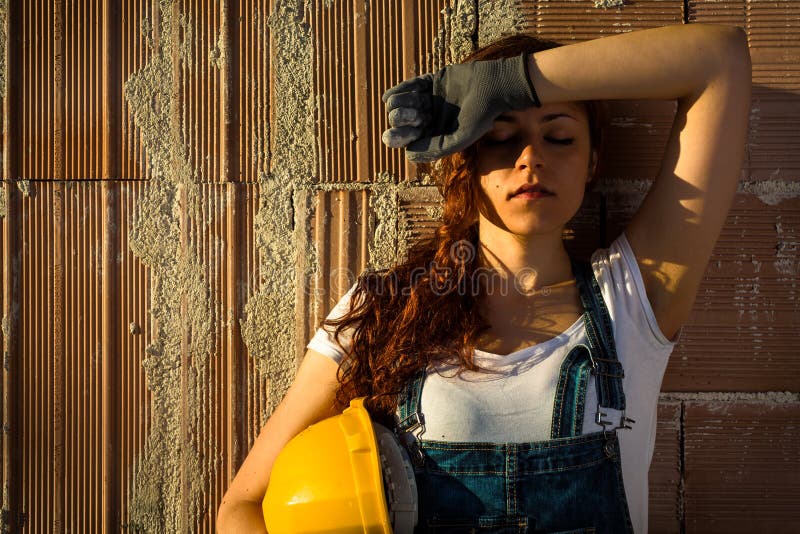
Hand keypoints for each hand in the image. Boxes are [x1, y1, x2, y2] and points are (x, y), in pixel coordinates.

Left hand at [381, 53, 540, 162]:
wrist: (494, 86)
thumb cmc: (480, 116)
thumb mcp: (458, 138)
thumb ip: (436, 148)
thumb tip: (408, 154)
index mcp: (437, 134)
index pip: (413, 138)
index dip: (398, 137)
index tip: (389, 137)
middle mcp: (433, 118)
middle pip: (407, 121)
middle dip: (398, 120)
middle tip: (395, 118)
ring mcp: (432, 99)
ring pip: (407, 103)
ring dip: (398, 104)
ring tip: (392, 105)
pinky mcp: (433, 82)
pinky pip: (413, 86)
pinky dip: (401, 89)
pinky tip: (388, 97)